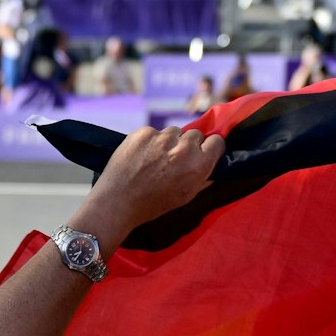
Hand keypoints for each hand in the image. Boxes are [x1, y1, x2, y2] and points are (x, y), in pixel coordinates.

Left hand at [72, 125, 225, 250]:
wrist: (118, 203)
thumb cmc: (153, 204)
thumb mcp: (186, 196)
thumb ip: (203, 176)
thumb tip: (213, 161)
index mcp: (198, 165)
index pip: (217, 141)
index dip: (209, 148)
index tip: (202, 153)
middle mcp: (183, 148)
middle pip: (195, 134)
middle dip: (187, 144)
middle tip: (174, 159)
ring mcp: (162, 137)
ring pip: (173, 131)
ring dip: (168, 142)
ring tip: (154, 160)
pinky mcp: (143, 132)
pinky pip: (153, 132)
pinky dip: (149, 141)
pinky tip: (141, 157)